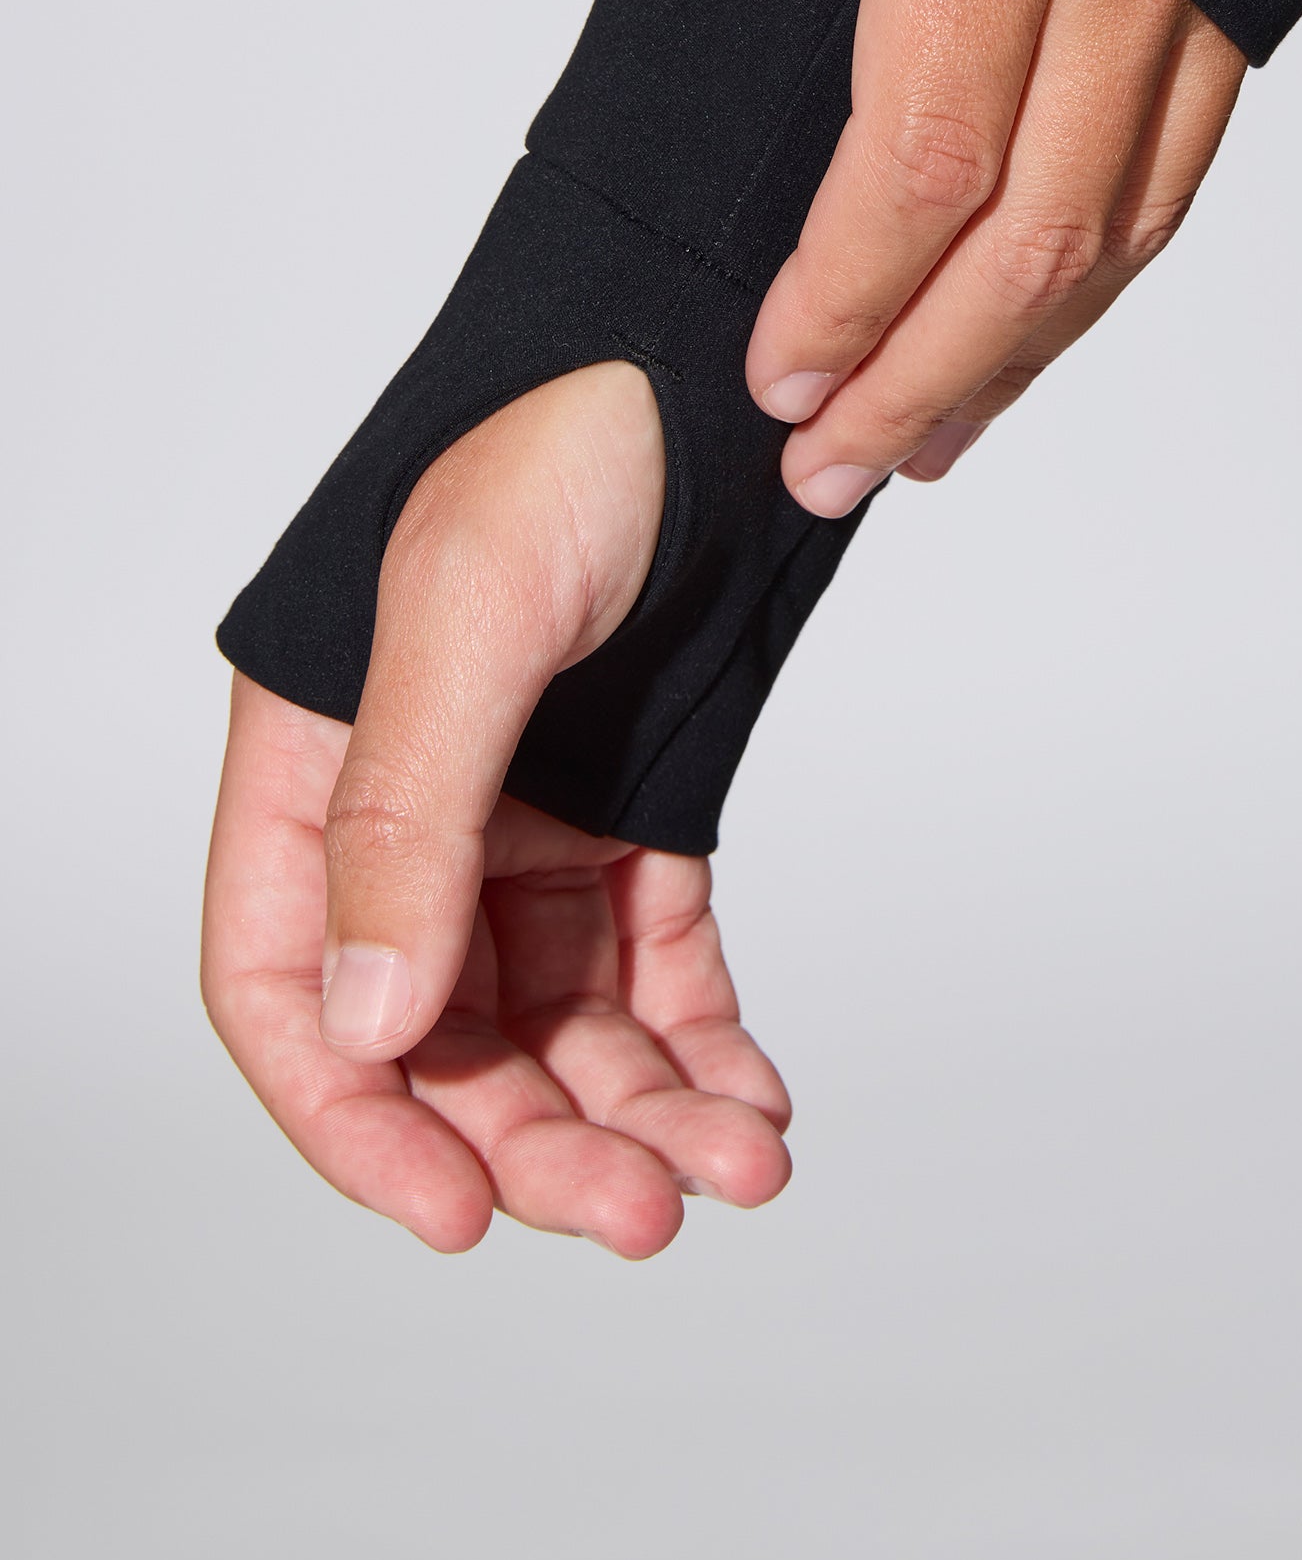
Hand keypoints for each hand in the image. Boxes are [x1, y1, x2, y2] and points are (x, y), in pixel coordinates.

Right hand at [202, 363, 791, 1253]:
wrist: (711, 345)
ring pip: (559, 1021)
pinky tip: (753, 1102)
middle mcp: (415, 809)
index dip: (355, 1122)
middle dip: (537, 1138)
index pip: (289, 990)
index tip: (454, 1214)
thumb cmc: (564, 428)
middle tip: (640, 1212)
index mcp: (318, 762)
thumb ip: (411, 813)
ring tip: (736, 1165)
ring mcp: (528, 813)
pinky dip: (700, 1042)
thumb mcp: (468, 611)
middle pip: (445, 1034)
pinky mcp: (637, 806)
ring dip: (638, 1110)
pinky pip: (653, 962)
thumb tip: (374, 1026)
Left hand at [636, 0, 1246, 520]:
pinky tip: (1059, 299)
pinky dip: (1112, 267)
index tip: (770, 378)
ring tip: (928, 439)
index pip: (912, 157)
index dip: (842, 298)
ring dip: (1021, 356)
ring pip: (1121, 230)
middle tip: (831, 476)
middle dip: (919, 380)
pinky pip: (1188, 163)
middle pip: (1021, 245)